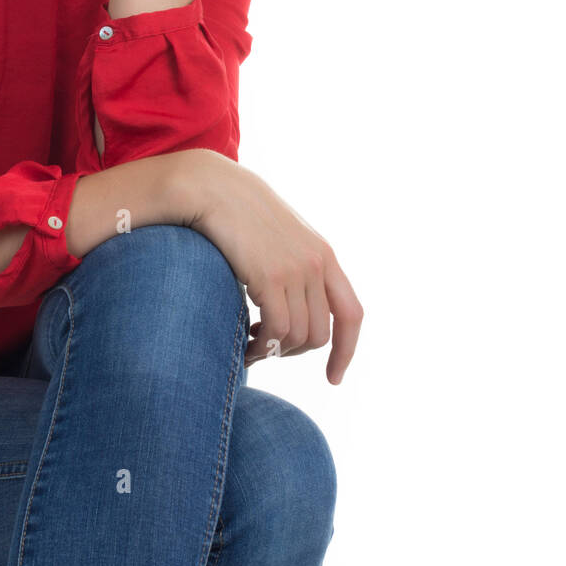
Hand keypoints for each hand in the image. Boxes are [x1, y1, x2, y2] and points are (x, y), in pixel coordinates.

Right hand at [178, 150, 363, 384]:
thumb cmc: (238, 215)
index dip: (346, 351)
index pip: (352, 314)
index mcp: (324, 256)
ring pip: (298, 337)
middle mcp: (317, 264)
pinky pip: (276, 330)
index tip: (333, 378)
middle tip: (265, 349)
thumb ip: (293, 268)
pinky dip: (261, 347)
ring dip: (273, 351)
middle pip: (321, 334)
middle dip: (294, 353)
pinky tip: (243, 343)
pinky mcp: (270, 276)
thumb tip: (293, 312)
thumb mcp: (278, 240)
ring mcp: (296, 270)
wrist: (213, 187)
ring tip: (250, 345)